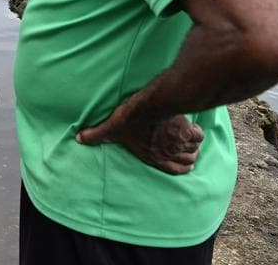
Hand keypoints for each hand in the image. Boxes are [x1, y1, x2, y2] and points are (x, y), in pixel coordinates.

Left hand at [76, 101, 203, 174]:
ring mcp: (179, 142)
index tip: (182, 160)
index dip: (181, 166)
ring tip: (187, 136)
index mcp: (154, 156)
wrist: (149, 106)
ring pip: (194, 149)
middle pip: (189, 159)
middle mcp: (169, 152)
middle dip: (188, 154)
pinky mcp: (187, 129)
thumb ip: (96, 135)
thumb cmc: (130, 118)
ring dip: (193, 144)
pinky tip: (191, 126)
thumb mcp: (111, 128)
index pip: (176, 170)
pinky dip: (197, 133)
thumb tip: (78, 138)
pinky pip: (199, 136)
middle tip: (183, 145)